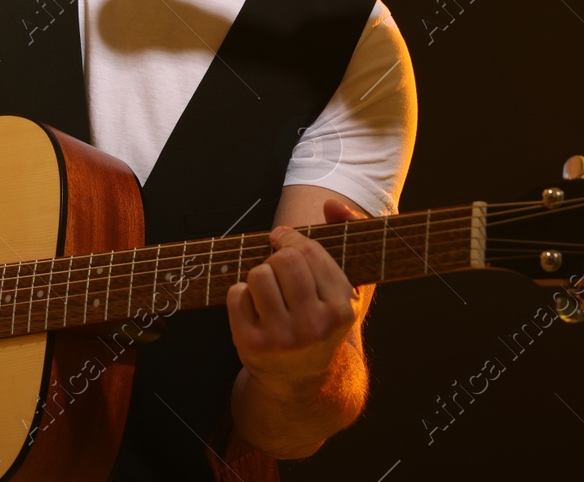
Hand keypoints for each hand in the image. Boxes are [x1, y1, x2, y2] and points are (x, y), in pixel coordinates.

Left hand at [226, 198, 362, 396]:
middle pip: (283, 260)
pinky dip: (241, 295)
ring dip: (258, 276)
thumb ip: (347, 236)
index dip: (289, 237)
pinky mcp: (252, 345)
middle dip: (275, 258)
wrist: (301, 380)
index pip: (309, 252)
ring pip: (257, 275)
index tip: (281, 238)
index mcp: (342, 309)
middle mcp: (315, 326)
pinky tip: (254, 309)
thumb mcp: (343, 285)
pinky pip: (236, 295)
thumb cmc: (321, 321)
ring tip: (268, 290)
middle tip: (277, 269)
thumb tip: (333, 203)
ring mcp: (283, 339)